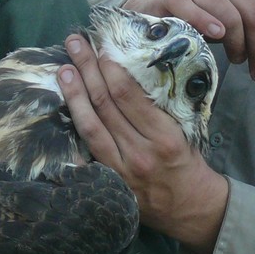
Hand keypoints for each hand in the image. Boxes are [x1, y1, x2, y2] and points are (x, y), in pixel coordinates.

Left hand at [58, 35, 230, 253]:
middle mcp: (139, 152)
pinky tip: (63, 107)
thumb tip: (134, 71)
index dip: (109, 67)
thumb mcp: (185, 132)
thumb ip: (161, 107)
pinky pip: (87, 150)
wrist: (191, 209)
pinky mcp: (109, 180)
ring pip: (90, 125)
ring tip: (64, 68)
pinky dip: (75, 126)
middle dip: (87, 69)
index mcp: (163, 136)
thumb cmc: (190, 164)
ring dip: (74, 94)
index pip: (128, 95)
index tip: (101, 46)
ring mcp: (121, 168)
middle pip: (105, 104)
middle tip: (75, 43)